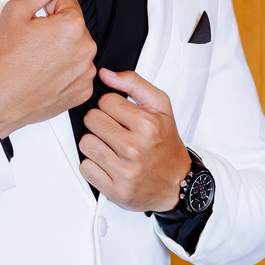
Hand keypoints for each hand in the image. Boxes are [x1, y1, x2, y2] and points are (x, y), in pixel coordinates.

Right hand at [0, 0, 97, 138]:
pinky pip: (77, 73)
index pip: (67, 3)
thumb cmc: (5, 62)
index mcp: (72, 26)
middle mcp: (85, 49)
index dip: (48, 10)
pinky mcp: (81, 92)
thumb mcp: (15, 13)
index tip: (36, 23)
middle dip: (56, 30)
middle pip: (74, 27)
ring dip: (61, 51)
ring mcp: (85, 73)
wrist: (0, 99)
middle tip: (32, 43)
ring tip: (36, 60)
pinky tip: (44, 75)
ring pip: (76, 50)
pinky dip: (64, 72)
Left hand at [78, 69, 191, 211]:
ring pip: (85, 143)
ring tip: (109, 145)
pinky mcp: (116, 190)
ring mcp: (124, 171)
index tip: (118, 114)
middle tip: (113, 129)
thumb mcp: (160, 106)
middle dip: (99, 122)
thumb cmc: (166, 143)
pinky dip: (93, 165)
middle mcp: (135, 149)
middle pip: (92, 120)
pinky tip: (107, 162)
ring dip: (94, 142)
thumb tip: (105, 74)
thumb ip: (133, 83)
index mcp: (147, 125)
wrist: (179, 182)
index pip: (105, 100)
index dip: (109, 104)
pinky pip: (86, 168)